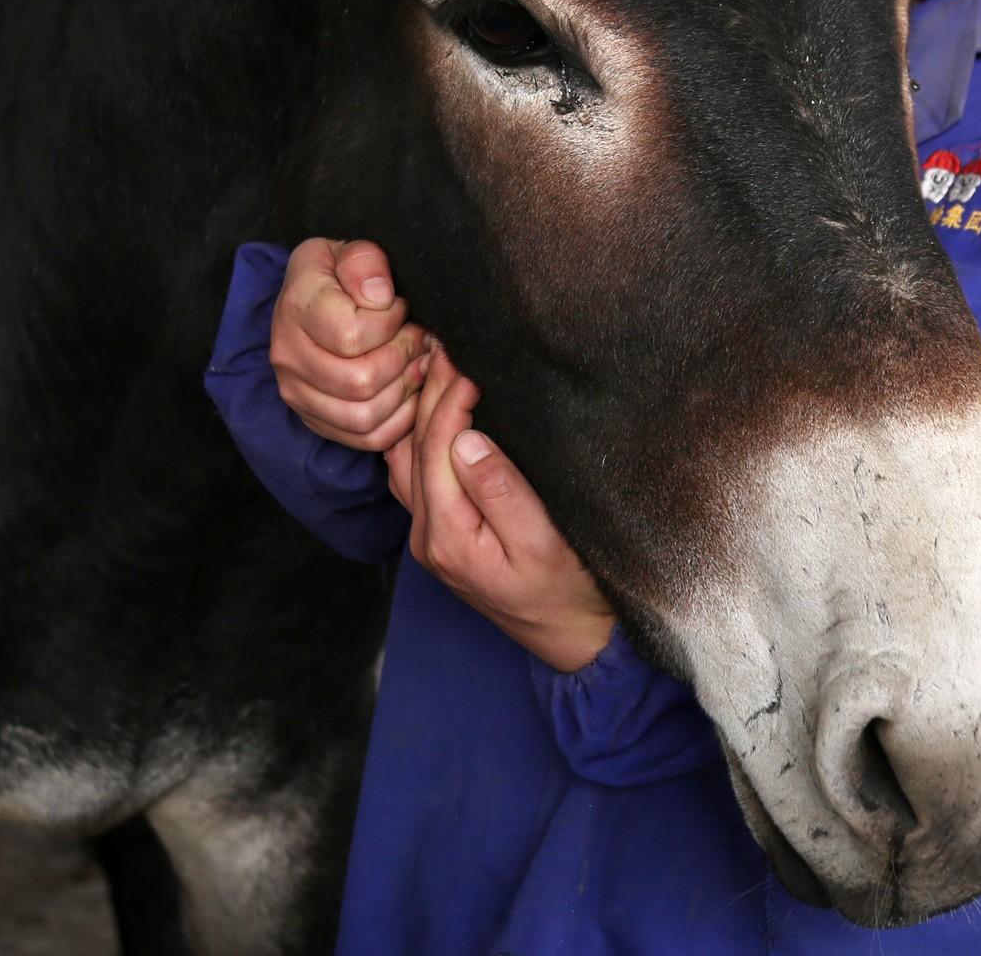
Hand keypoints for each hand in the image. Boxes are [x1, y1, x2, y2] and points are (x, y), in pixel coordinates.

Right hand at [268, 237, 428, 451]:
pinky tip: (408, 390)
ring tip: (416, 363)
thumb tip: (380, 297)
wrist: (313, 298)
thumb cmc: (339, 273)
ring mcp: (298, 394)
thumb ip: (364, 261)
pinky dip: (399, 420)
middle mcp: (288, 357)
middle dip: (403, 359)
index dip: (390, 323)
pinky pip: (366, 438)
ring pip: (364, 417)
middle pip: (360, 382)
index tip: (401, 308)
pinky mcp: (316, 419)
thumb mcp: (348, 248)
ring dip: (403, 391)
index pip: (351, 335)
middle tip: (419, 339)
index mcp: (296, 308)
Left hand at [386, 347, 615, 673]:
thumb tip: (465, 439)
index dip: (448, 397)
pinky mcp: (442, 533)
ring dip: (419, 410)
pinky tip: (439, 407)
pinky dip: (422, 434)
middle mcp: (427, 535)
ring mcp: (430, 536)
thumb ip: (502, 492)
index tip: (469, 357)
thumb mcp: (545, 543)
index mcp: (447, 536)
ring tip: (439, 364)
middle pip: (413, 447)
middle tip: (447, 341)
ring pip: (406, 459)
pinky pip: (417, 474)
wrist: (574, 639)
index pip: (435, 447)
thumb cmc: (570, 591)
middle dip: (429, 392)